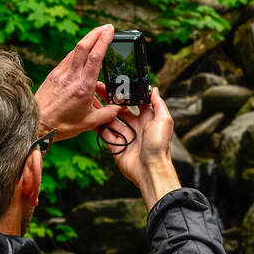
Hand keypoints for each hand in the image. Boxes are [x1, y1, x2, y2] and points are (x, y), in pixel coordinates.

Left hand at [34, 23, 121, 140]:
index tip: (110, 30)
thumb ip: (108, 113)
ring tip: (97, 37)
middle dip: (95, 33)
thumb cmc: (61, 125)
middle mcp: (71, 77)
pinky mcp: (53, 75)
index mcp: (83, 87)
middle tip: (106, 27)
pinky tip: (83, 56)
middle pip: (83, 46)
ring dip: (87, 41)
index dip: (103, 40)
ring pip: (75, 51)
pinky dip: (77, 54)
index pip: (95, 57)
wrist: (36, 124)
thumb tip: (120, 108)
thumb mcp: (90, 123)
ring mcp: (60, 74)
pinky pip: (68, 59)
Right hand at [101, 88, 179, 208]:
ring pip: (110, 121)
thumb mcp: (164, 120)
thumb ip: (158, 104)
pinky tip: (89, 116)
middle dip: (109, 100)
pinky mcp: (116, 146)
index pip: (134, 102)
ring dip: (101, 111)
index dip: (125, 94)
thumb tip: (155, 89)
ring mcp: (124, 136)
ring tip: (90, 100)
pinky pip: (105, 134)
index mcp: (147, 118)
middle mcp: (135, 126)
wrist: (150, 170)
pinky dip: (97, 126)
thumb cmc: (159, 146)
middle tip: (97, 89)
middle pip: (119, 110)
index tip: (116, 84)